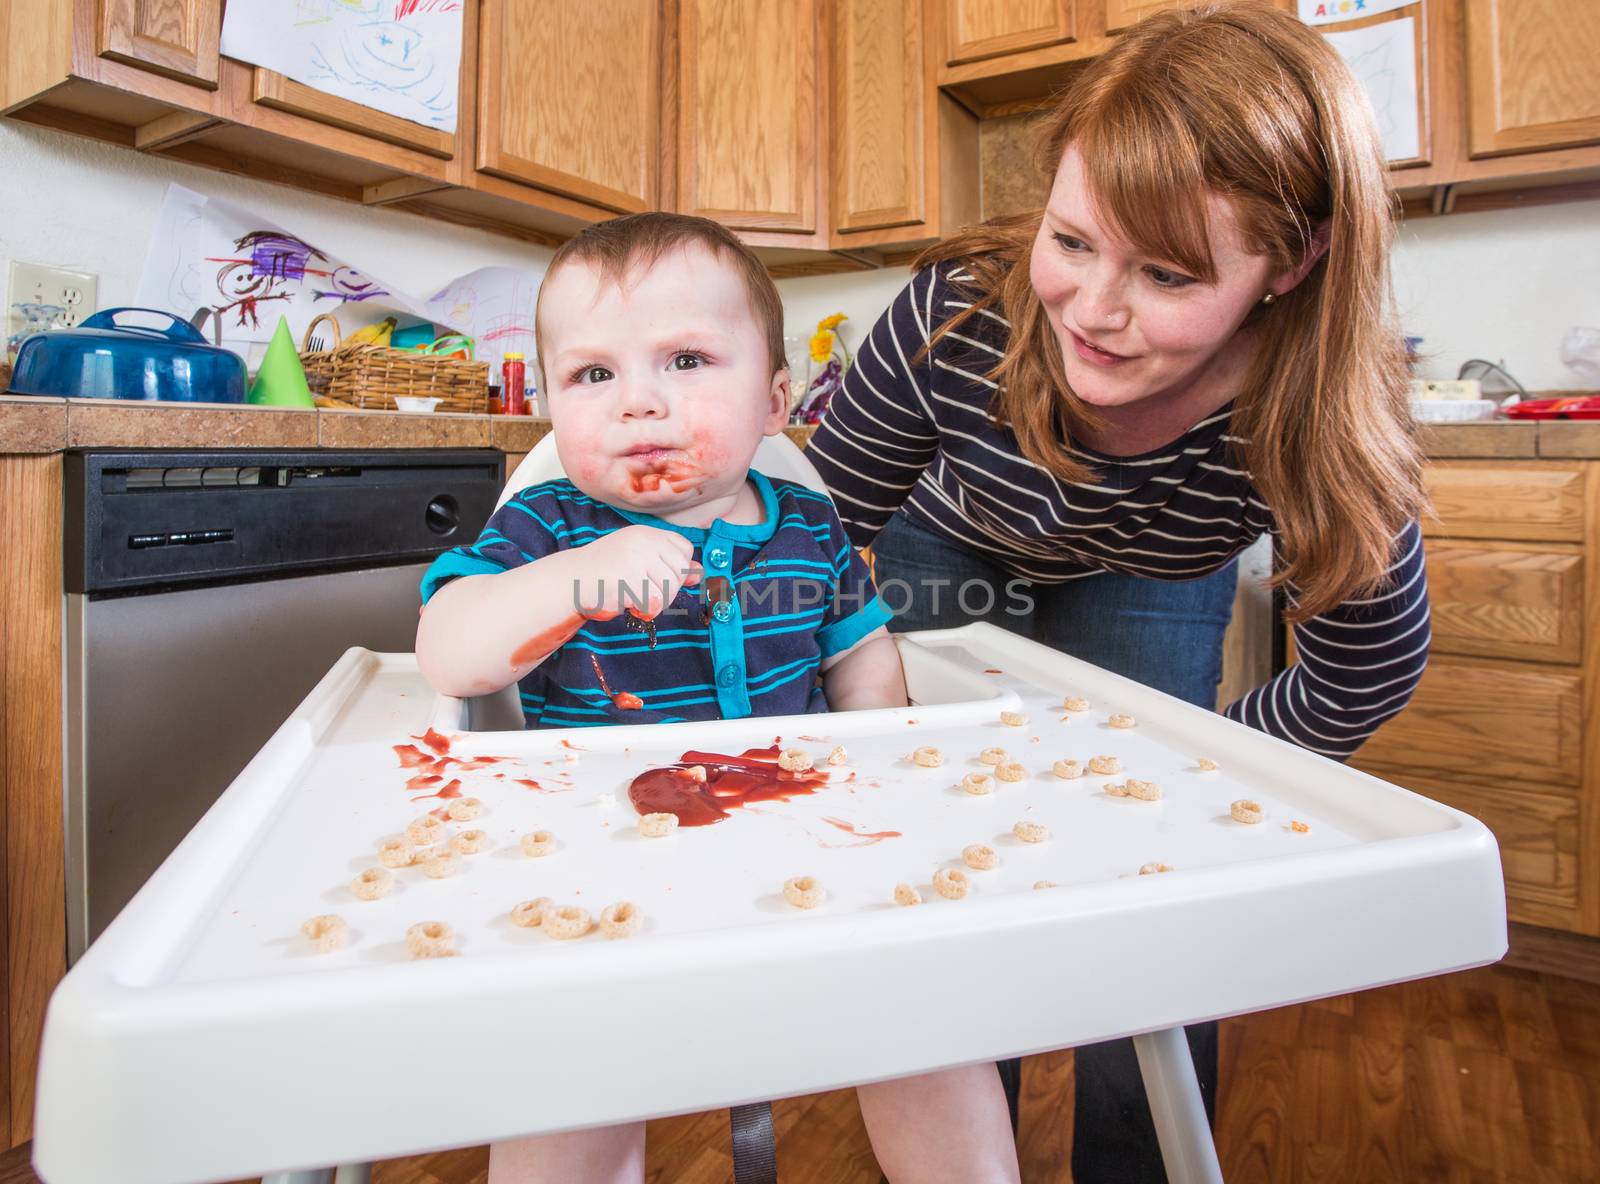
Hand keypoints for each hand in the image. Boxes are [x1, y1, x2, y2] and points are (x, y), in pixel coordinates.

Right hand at [565, 525, 701, 619]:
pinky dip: (644, 610)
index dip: (677, 568)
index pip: (684, 548)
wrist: (569, 581)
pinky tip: (628, 605)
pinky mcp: (628, 579)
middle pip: (680, 570)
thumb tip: (699, 572)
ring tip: (636, 599)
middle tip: (646, 593)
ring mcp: (635, 559)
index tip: (658, 577)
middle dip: (668, 589)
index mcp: (646, 534)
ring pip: (669, 588)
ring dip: (657, 602)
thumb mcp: (637, 560)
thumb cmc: (605, 572)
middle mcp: (643, 541)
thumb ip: (666, 563)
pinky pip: (653, 602)